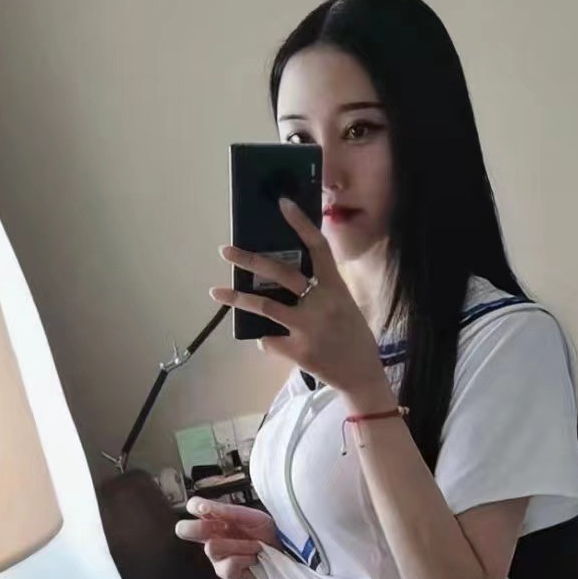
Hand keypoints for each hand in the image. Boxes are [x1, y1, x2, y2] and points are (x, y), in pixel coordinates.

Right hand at [175, 497, 277, 578]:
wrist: (285, 551)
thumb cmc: (267, 532)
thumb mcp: (249, 516)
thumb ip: (224, 510)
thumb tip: (200, 506)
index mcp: (215, 519)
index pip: (193, 507)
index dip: (195, 506)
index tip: (205, 509)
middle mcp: (211, 536)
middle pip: (184, 530)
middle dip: (197, 528)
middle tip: (220, 527)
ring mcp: (216, 556)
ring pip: (212, 547)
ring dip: (239, 545)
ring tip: (255, 545)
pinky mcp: (226, 573)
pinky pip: (227, 565)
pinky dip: (245, 559)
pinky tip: (254, 557)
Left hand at [211, 198, 392, 404]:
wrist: (362, 375)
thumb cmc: (352, 336)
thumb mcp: (344, 305)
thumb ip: (320, 290)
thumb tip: (284, 277)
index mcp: (336, 287)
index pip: (318, 248)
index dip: (300, 224)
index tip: (282, 204)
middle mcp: (321, 303)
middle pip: (280, 273)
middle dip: (249, 260)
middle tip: (225, 251)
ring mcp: (309, 328)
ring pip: (265, 306)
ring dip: (237, 299)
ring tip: (216, 293)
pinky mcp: (299, 351)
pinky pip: (269, 340)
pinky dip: (264, 339)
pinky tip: (267, 340)